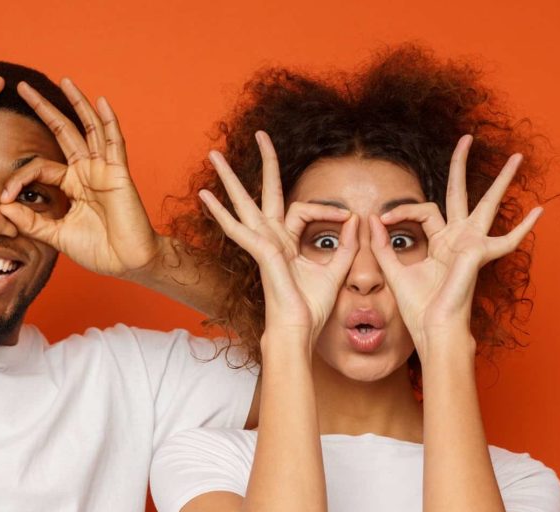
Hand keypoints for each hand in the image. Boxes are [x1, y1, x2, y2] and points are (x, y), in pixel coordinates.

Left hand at [0, 79, 160, 276]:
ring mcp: (104, 169)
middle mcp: (87, 171)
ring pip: (89, 128)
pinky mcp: (119, 173)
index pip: (40, 167)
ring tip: (64, 79)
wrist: (127, 263)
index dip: (19, 179)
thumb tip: (3, 207)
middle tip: (23, 87)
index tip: (5, 199)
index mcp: (72, 185)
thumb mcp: (56, 236)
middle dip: (44, 108)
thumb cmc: (99, 251)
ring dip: (77, 103)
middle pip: (63, 131)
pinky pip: (114, 142)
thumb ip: (31, 222)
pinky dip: (109, 121)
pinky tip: (101, 101)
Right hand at [199, 132, 356, 342]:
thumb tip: (355, 219)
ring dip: (228, 178)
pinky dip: (220, 212)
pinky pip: (237, 229)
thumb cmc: (311, 308)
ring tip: (213, 155)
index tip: (347, 220)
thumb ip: (346, 245)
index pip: (303, 209)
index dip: (327, 210)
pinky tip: (205, 196)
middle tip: (260, 133)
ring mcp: (261, 245)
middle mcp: (271, 239)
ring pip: (243, 203)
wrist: (298, 330)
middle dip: (264, 162)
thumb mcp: (336, 270)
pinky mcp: (259, 253)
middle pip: (264, 192)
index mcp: (287, 242)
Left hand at [368, 135, 541, 357]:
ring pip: (488, 205)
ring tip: (517, 158)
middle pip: (461, 194)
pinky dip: (522, 228)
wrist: (433, 331)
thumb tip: (371, 220)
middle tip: (467, 138)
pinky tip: (538, 211)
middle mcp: (459, 240)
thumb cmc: (419, 309)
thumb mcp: (394, 273)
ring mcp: (472, 246)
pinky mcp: (477, 255)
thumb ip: (383, 247)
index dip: (402, 211)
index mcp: (441, 242)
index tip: (381, 221)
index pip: (424, 210)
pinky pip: (506, 241)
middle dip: (462, 165)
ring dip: (503, 181)